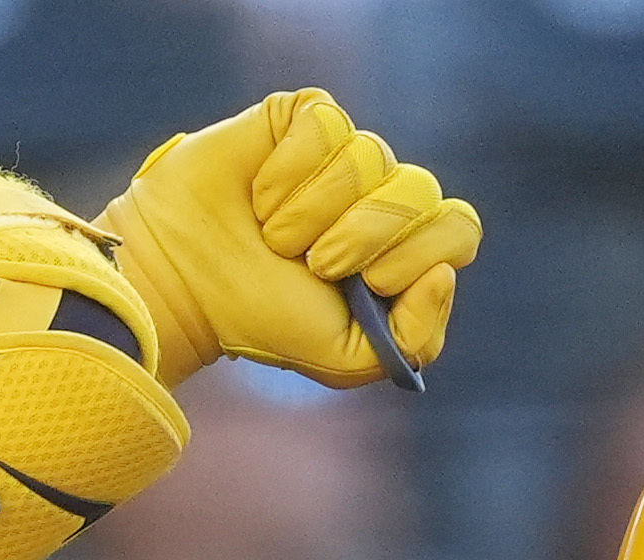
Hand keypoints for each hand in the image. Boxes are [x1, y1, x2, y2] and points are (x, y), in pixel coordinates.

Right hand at [93, 89, 475, 384]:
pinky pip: (327, 126)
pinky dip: (288, 171)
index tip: (366, 283)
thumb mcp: (346, 358)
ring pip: (371, 157)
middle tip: (315, 263)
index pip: (458, 231)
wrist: (184, 283)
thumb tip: (443, 273)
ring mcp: (346, 152)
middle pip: (422, 191)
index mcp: (405, 249)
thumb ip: (416, 338)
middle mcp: (383, 196)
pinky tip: (260, 195)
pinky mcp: (305, 118)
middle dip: (363, 236)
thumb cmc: (263, 319)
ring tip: (274, 235)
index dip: (417, 254)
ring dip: (312, 212)